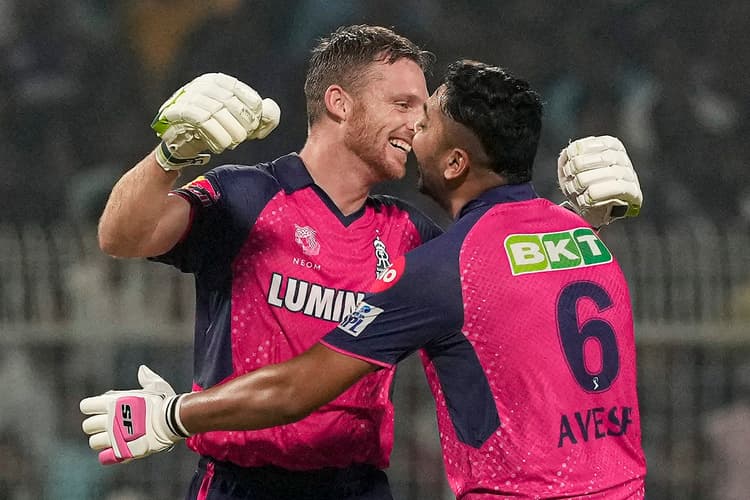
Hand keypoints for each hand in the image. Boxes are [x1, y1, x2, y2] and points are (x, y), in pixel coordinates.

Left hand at [80, 365, 189, 464]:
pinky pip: (105, 457)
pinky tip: (118, 451)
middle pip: (87, 426)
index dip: (91, 408)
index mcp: (112, 403)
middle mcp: (109, 420)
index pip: (86, 406)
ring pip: (94, 442)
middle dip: (95, 426)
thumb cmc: (164, 402)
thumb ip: (146, 379)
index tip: (100, 409)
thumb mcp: (156, 386)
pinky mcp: (121, 450)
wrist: (171, 421)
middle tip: (108, 426)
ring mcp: (114, 436)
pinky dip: (110, 456)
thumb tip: (142, 369)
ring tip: (115, 439)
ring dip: (102, 441)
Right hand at [151, 73, 280, 170]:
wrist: (182, 140)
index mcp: (222, 82)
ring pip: (218, 113)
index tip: (254, 128)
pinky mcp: (179, 111)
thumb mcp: (242, 122)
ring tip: (232, 142)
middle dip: (244, 126)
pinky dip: (217, 136)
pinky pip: (202, 122)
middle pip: (234, 105)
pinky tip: (220, 145)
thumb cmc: (215, 128)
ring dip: (231, 133)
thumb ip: (263, 115)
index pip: (250, 98)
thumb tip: (269, 110)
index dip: (256, 116)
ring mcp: (190, 96)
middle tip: (243, 137)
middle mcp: (204, 85)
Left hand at [558, 135, 641, 227]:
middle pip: (604, 158)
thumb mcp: (569, 171)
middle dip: (582, 167)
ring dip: (588, 181)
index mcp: (611, 147)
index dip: (581, 152)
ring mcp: (630, 176)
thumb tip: (570, 151)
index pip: (599, 143)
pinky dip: (599, 193)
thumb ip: (567, 158)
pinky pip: (618, 189)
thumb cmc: (581, 188)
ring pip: (612, 173)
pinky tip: (586, 197)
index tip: (569, 163)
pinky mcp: (633, 193)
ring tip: (576, 188)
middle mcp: (623, 159)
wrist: (592, 212)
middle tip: (571, 177)